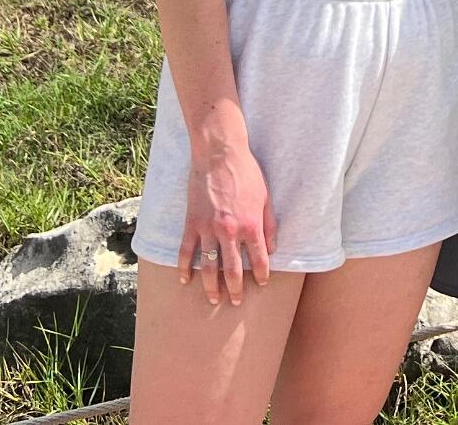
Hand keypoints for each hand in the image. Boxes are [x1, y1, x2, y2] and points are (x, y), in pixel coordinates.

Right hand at [180, 132, 274, 305]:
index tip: (262, 283)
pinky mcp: (191, 224)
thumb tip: (273, 248)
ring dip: (211, 287)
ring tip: (213, 299)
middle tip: (235, 302)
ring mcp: (208, 229)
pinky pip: (186, 251)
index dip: (262, 274)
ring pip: (209, 267)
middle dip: (235, 289)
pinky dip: (184, 268)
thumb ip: (269, 225)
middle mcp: (230, 232)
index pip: (259, 259)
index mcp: (251, 225)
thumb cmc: (247, 173)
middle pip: (233, 270)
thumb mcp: (266, 197)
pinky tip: (186, 280)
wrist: (220, 155)